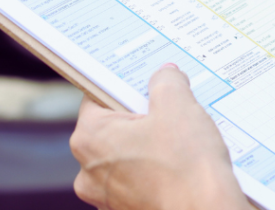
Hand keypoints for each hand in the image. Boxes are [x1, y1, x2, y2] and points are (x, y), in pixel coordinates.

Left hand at [70, 65, 247, 209]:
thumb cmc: (185, 167)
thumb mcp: (177, 103)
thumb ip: (166, 80)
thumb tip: (165, 76)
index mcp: (89, 138)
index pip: (98, 95)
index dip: (126, 83)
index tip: (147, 78)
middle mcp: (90, 172)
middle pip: (115, 125)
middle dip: (143, 113)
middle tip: (171, 104)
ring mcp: (109, 197)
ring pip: (130, 153)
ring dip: (153, 141)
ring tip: (183, 135)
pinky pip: (142, 177)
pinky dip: (159, 168)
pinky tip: (184, 161)